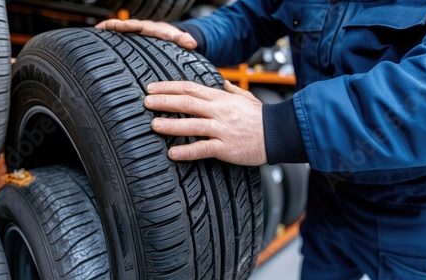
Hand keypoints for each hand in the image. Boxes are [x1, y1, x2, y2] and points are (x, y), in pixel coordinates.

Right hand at [94, 19, 196, 49]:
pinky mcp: (136, 41)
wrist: (176, 39)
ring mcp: (137, 35)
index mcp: (149, 28)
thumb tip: (192, 43)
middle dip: (110, 26)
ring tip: (94, 36)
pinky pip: (122, 39)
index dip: (123, 25)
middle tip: (97, 28)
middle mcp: (141, 30)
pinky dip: (112, 39)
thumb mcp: (179, 39)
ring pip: (121, 32)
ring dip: (108, 32)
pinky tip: (102, 46)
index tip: (112, 25)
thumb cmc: (175, 39)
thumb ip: (184, 40)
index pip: (134, 25)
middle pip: (123, 26)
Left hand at [144, 80, 266, 165]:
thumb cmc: (262, 118)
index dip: (169, 87)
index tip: (152, 88)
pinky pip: (203, 148)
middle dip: (164, 101)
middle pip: (187, 102)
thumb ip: (232, 90)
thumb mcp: (247, 98)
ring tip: (154, 125)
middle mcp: (219, 111)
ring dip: (171, 124)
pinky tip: (172, 153)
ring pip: (192, 124)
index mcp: (221, 98)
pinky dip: (187, 151)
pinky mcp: (227, 147)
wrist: (280, 134)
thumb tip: (222, 82)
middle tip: (146, 102)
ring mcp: (222, 129)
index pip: (190, 88)